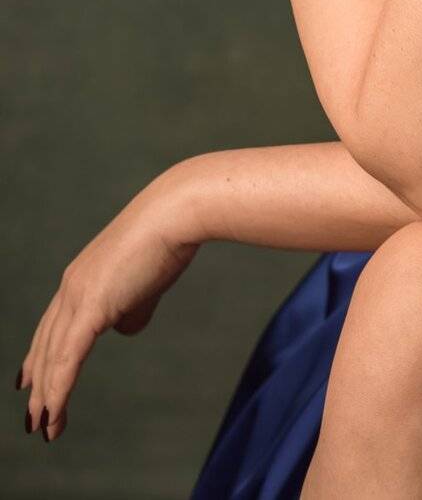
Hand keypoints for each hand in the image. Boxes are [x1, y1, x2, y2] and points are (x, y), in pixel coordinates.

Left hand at [15, 170, 199, 442]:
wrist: (174, 215)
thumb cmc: (167, 241)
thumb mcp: (145, 283)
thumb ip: (131, 307)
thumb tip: (124, 328)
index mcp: (81, 277)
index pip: (51, 325)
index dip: (39, 356)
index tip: (27, 381)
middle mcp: (71, 286)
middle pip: (45, 344)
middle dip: (38, 384)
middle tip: (34, 418)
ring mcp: (77, 295)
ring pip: (52, 356)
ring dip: (46, 395)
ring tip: (43, 427)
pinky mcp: (91, 306)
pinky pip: (68, 357)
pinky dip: (59, 387)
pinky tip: (54, 411)